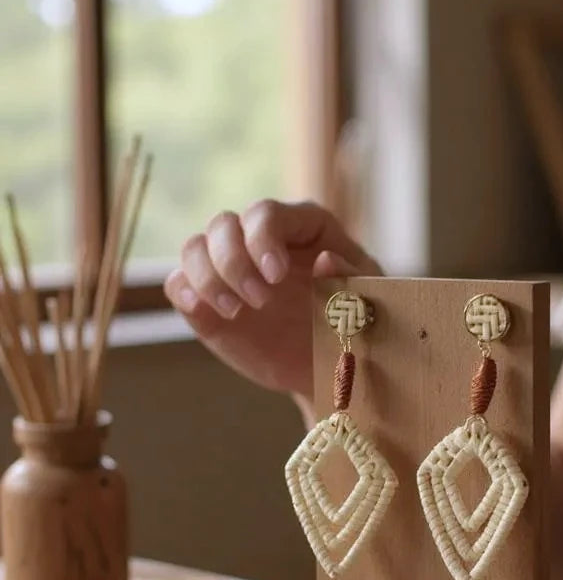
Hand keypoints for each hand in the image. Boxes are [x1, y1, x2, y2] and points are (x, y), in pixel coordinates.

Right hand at [164, 200, 380, 401]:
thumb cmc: (357, 324)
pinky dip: (184, 293)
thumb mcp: (367, 301)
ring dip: (207, 278)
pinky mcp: (208, 300)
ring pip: (194, 248)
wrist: (332, 366)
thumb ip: (350, 278)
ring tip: (236, 311)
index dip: (263, 239)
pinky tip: (203, 311)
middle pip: (223, 225)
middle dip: (234, 262)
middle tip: (260, 300)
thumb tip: (323, 260)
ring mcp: (230, 269)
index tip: (276, 275)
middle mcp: (259, 239)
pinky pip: (179, 284)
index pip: (267, 213)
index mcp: (303, 227)